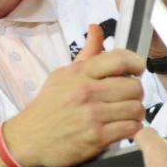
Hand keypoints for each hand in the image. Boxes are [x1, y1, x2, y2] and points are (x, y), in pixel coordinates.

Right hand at [5, 24, 145, 166]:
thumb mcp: (63, 74)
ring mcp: (93, 115)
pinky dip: (131, 128)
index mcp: (80, 73)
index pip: (120, 60)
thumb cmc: (49, 105)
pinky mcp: (97, 138)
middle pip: (133, 86)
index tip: (137, 70)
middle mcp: (87, 91)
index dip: (136, 63)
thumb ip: (86, 53)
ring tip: (127, 113)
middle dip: (136, 91)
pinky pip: (130, 128)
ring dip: (135, 111)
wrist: (29, 138)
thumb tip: (96, 28)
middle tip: (130, 96)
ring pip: (135, 108)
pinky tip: (123, 126)